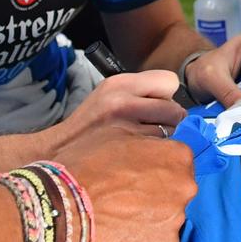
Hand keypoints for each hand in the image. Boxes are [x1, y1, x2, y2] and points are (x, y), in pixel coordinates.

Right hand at [48, 69, 188, 166]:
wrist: (59, 152)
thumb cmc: (92, 124)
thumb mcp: (111, 93)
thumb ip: (144, 92)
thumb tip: (181, 110)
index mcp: (120, 83)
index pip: (170, 82)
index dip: (166, 96)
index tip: (153, 106)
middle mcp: (122, 102)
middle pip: (175, 111)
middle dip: (169, 122)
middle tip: (149, 130)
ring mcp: (124, 129)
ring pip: (171, 135)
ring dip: (165, 142)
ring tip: (141, 145)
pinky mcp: (126, 153)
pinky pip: (160, 154)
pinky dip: (158, 158)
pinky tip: (140, 159)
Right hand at [64, 127, 196, 241]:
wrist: (58, 208)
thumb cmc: (83, 166)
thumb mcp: (117, 131)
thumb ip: (146, 138)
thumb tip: (155, 145)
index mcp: (179, 156)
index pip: (178, 164)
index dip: (155, 172)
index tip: (136, 181)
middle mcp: (186, 188)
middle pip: (176, 195)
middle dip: (156, 199)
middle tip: (125, 204)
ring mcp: (176, 222)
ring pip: (168, 224)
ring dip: (149, 225)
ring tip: (118, 225)